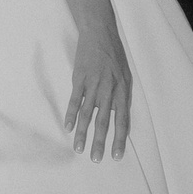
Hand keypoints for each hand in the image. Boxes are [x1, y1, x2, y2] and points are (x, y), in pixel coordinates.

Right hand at [67, 13, 130, 162]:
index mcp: (122, 91)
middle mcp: (109, 90)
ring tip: (79, 149)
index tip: (116, 156)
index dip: (119, 139)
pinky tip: (67, 128)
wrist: (100, 34)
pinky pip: (74, 100)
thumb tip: (118, 118)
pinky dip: (70, 115)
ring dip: (82, 133)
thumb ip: (121, 97)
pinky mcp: (79, 79)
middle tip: (96, 160)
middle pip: (104, 121)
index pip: (122, 121)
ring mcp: (93, 84)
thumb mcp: (125, 76)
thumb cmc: (114, 56)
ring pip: (87, 114)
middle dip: (100, 143)